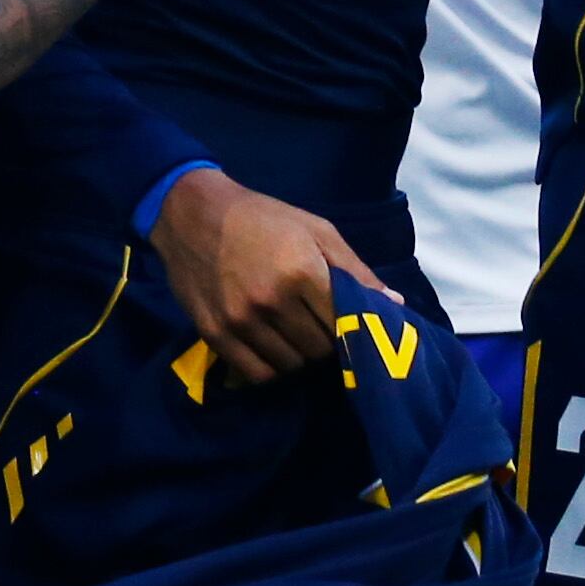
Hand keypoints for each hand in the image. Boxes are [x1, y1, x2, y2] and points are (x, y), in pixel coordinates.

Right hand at [148, 167, 393, 384]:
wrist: (189, 211)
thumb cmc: (261, 217)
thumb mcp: (315, 230)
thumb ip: (355, 269)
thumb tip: (395, 306)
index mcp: (301, 272)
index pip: (344, 326)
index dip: (350, 328)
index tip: (348, 325)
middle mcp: (271, 300)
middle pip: (319, 350)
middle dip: (324, 341)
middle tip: (314, 323)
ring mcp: (240, 320)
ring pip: (291, 365)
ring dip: (298, 355)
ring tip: (291, 332)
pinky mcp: (215, 333)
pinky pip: (258, 373)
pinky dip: (271, 367)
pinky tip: (270, 345)